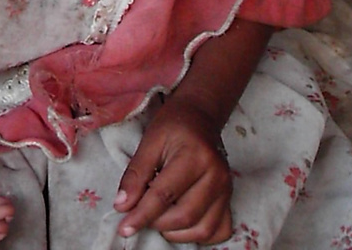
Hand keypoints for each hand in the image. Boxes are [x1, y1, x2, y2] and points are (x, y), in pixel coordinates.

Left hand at [113, 98, 232, 244]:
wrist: (199, 116)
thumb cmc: (173, 125)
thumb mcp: (149, 141)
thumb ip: (136, 174)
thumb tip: (122, 205)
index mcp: (195, 156)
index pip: (164, 195)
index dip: (141, 215)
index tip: (124, 227)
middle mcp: (216, 176)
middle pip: (184, 216)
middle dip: (156, 222)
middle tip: (141, 213)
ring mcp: (226, 189)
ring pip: (201, 230)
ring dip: (175, 232)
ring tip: (159, 216)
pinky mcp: (229, 199)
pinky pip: (218, 231)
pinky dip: (198, 236)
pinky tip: (181, 225)